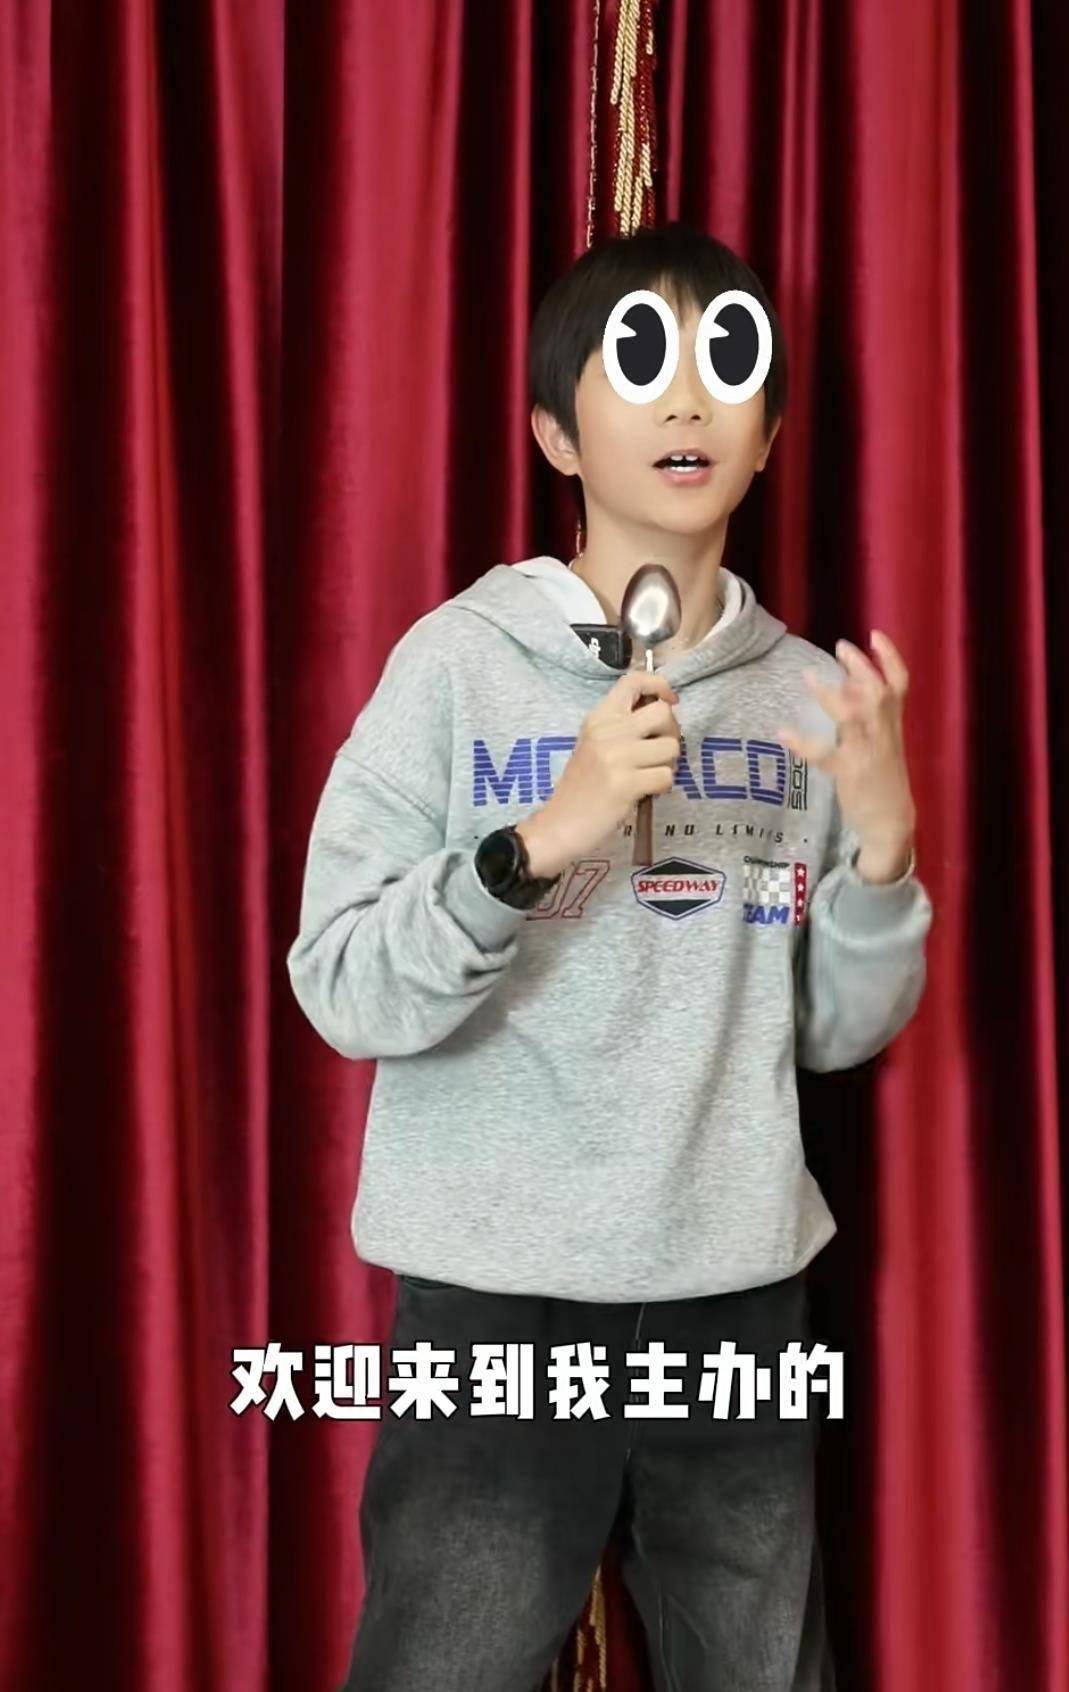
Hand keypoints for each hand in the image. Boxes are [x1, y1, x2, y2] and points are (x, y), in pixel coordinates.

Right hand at [517, 670, 680, 876]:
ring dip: (668, 764)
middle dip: (672, 733)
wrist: (559, 824)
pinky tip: (644, 792)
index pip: (632, 681)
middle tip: (660, 750)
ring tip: (649, 775)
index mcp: (598, 718)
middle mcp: (606, 732)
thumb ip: (620, 726)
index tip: (668, 700)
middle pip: (663, 713)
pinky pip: (666, 776)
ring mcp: (616, 758)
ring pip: (671, 747)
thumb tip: (662, 710)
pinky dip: (661, 787)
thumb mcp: (593, 744)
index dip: (659, 685)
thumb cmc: (581, 787)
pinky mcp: (625, 784)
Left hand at [775, 631, 915, 874]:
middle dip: (860, 667)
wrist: (891, 822)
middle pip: (878, 692)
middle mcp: (884, 734)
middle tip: (839, 646)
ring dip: (830, 695)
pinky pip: (824, 754)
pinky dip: (802, 742)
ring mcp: (867, 753)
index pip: (900, 684)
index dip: (890, 657)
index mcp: (894, 726)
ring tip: (809, 676)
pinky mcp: (849, 773)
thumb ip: (868, 715)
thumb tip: (847, 683)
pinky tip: (783, 732)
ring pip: (853, 717)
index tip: (874, 634)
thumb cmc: (883, 780)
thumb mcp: (884, 743)